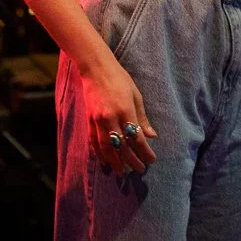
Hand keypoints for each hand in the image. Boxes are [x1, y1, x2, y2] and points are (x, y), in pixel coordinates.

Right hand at [81, 59, 157, 174]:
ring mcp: (98, 120)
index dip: (144, 152)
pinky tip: (105, 161)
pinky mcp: (89, 120)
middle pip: (122, 146)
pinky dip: (100, 154)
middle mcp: (111, 118)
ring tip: (121, 172)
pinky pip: (94, 142)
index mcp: (126, 111)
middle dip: (132, 161)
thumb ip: (142, 117)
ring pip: (107, 148)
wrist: (96, 69)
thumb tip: (151, 136)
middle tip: (140, 170)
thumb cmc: (120, 79)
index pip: (137, 138)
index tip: (151, 160)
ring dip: (115, 162)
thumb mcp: (136, 95)